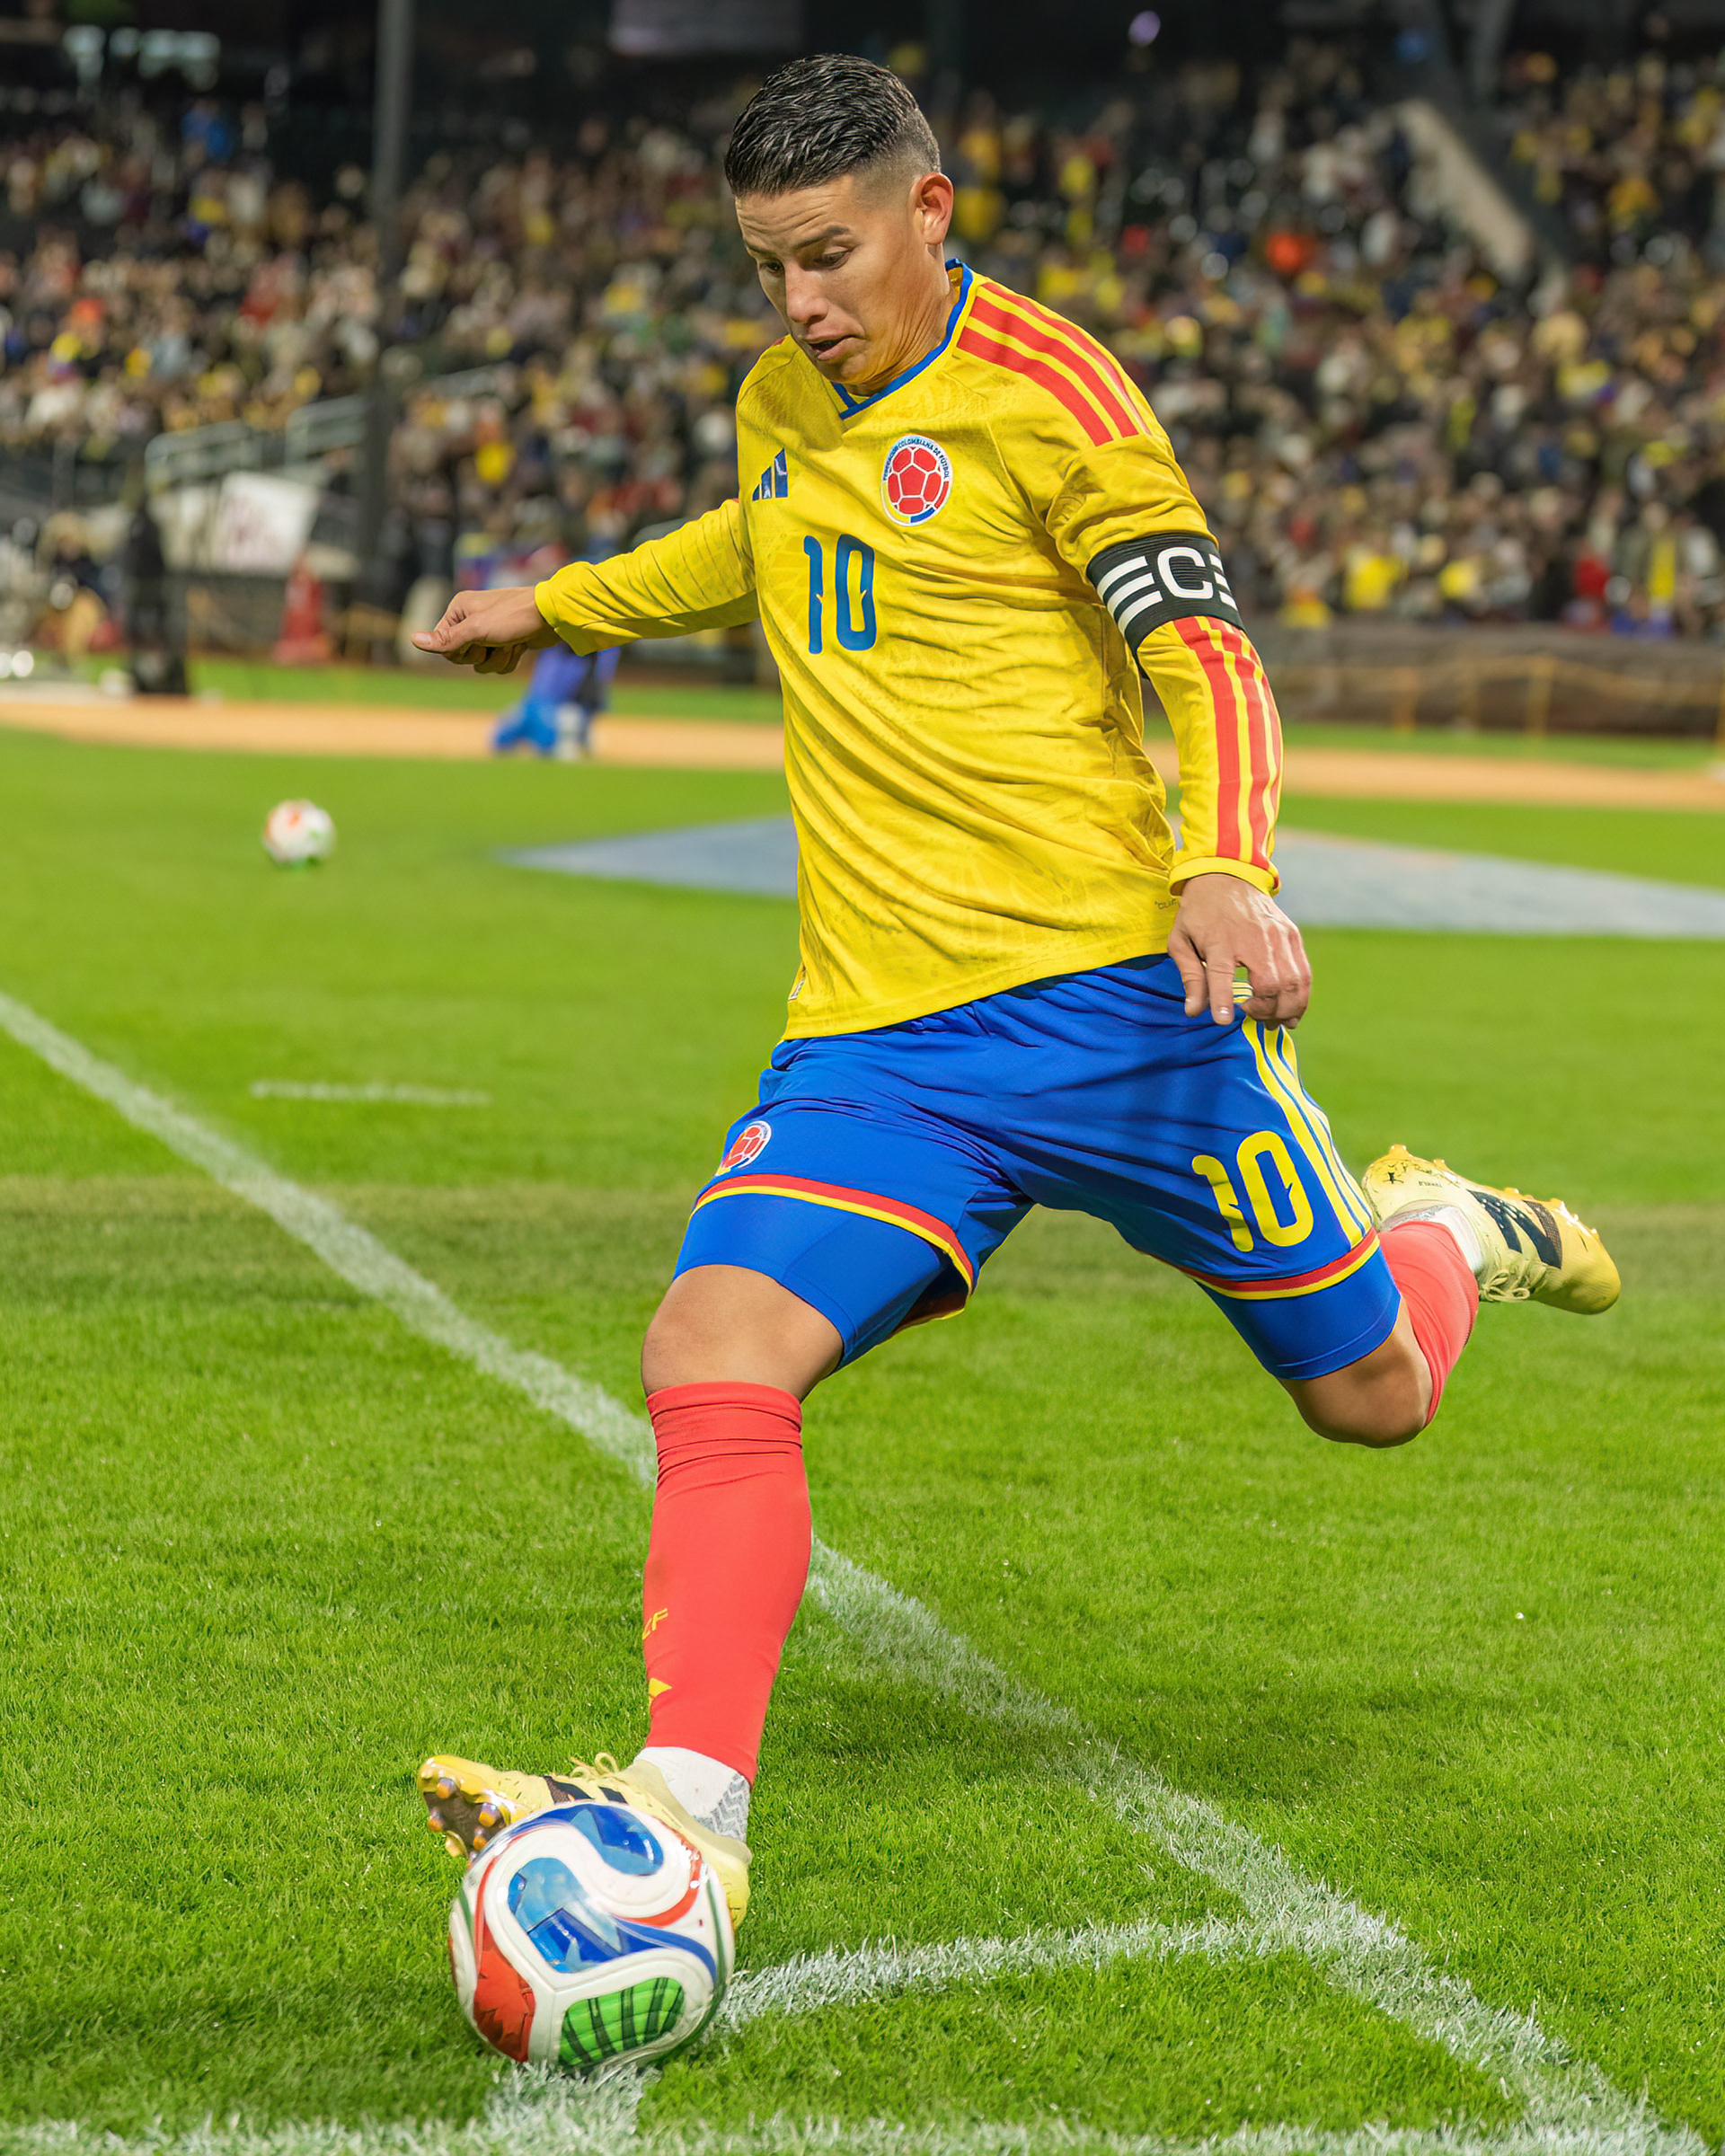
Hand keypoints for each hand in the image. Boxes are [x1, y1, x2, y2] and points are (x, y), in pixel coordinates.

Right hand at [412, 585, 556, 673]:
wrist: (552, 617)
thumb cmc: (513, 617)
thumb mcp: (476, 630)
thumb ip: (446, 640)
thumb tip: (412, 640)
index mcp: (459, 611)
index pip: (443, 646)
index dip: (459, 652)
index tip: (475, 643)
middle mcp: (471, 620)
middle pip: (463, 657)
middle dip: (482, 656)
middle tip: (495, 641)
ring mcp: (489, 633)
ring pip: (482, 664)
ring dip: (499, 659)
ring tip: (512, 643)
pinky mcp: (506, 643)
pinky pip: (498, 664)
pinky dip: (510, 660)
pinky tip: (521, 647)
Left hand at [1168, 871, 1311, 1027]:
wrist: (1227, 875)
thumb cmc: (1200, 912)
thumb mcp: (1181, 941)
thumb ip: (1190, 977)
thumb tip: (1193, 1011)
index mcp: (1219, 941)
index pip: (1221, 975)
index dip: (1223, 1000)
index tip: (1223, 1020)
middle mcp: (1252, 939)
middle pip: (1270, 983)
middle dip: (1267, 1011)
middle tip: (1256, 1019)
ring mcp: (1277, 936)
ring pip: (1293, 981)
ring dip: (1289, 1008)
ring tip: (1278, 1022)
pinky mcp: (1291, 934)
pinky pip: (1303, 972)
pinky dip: (1301, 995)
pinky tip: (1292, 1008)